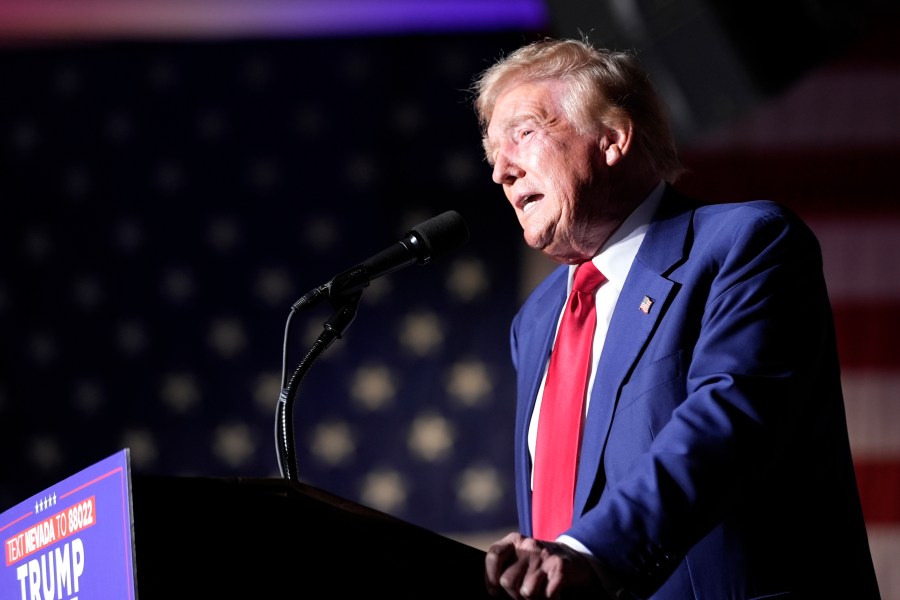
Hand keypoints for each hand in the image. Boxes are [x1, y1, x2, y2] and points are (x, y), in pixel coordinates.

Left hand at [484, 532, 611, 598]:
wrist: (575, 557)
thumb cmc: (539, 563)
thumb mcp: (520, 557)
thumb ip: (505, 567)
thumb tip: (494, 591)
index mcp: (515, 540)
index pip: (494, 555)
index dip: (490, 577)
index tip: (495, 591)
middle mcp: (529, 545)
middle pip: (507, 580)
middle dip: (513, 594)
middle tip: (522, 593)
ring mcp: (544, 556)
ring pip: (526, 591)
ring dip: (532, 598)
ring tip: (538, 591)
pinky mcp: (559, 567)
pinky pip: (546, 594)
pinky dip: (548, 598)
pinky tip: (551, 592)